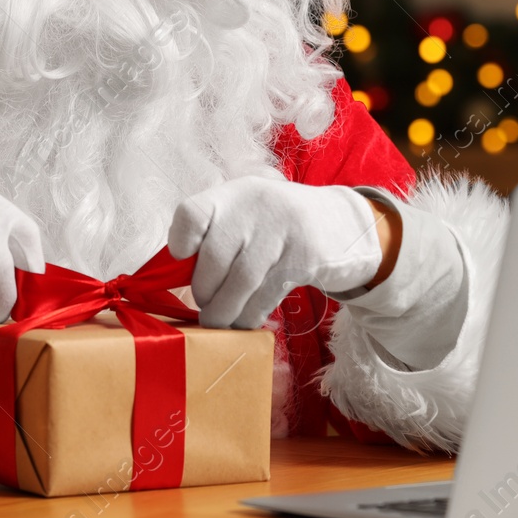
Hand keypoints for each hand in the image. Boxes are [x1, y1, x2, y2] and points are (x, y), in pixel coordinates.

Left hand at [167, 177, 397, 328]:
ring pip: (241, 283)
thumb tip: (175, 274)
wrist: (342, 224)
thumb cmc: (277, 226)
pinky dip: (251, 315)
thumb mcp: (247, 215)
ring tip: (219, 322)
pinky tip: (246, 321)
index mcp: (233, 195)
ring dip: (224, 312)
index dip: (181, 241)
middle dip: (204, 292)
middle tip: (206, 306)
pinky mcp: (304, 258)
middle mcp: (255, 207)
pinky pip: (267, 295)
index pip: (192, 213)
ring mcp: (282, 231)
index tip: (183, 258)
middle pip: (214, 259)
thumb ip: (214, 234)